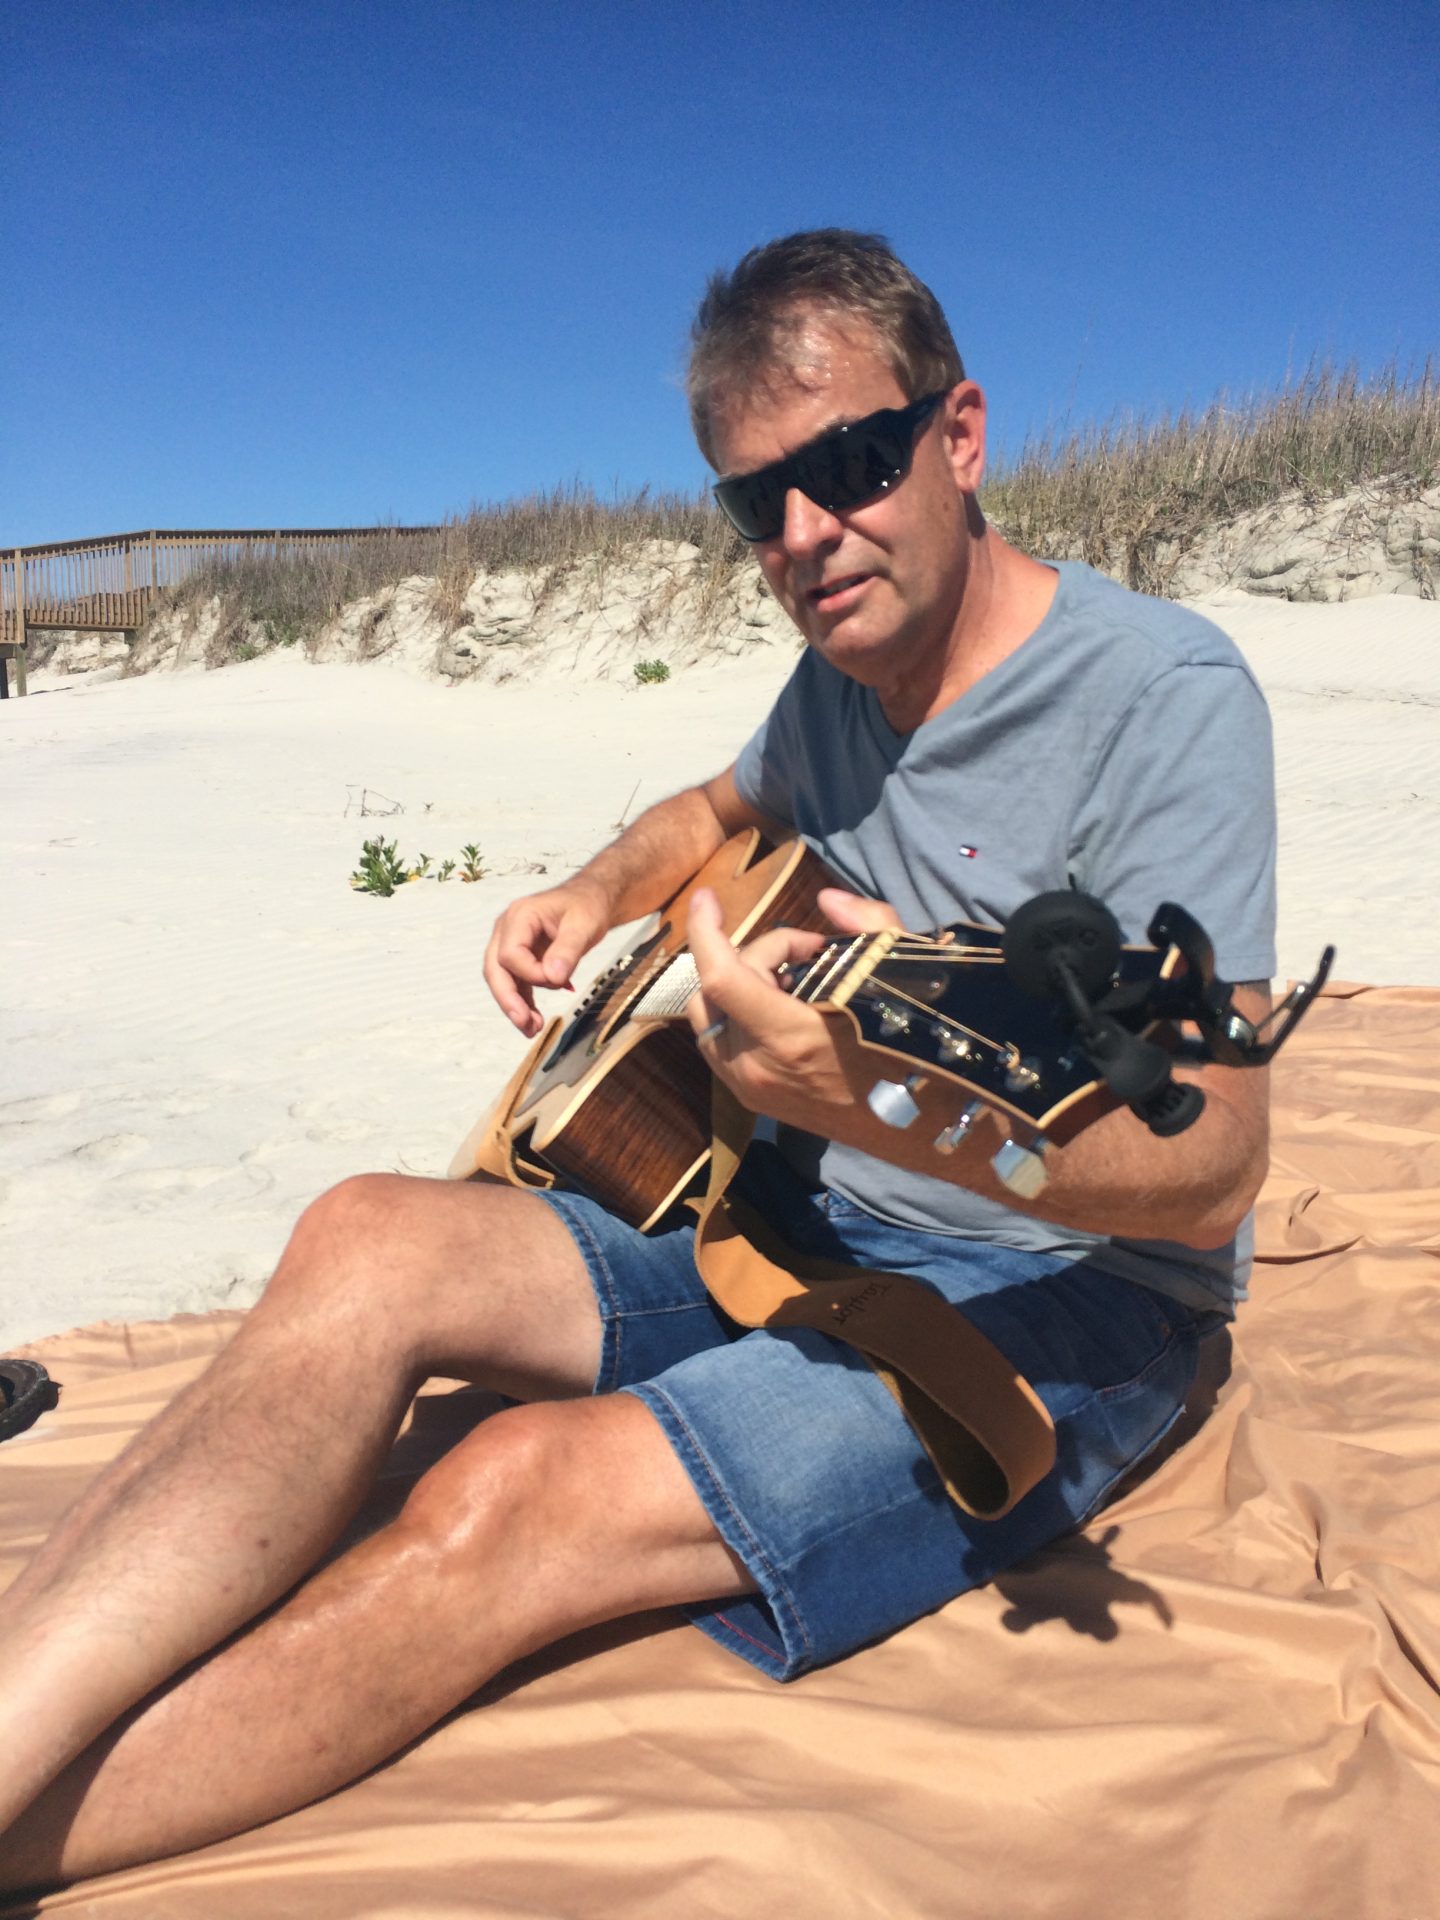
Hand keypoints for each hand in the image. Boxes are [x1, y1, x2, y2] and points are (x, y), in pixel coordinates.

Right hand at [483, 876, 613, 1035]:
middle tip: (525, 1024)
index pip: (510, 954)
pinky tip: (536, 1020)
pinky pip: (516, 983)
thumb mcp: (585, 925)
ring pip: (502, 980)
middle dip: (508, 999)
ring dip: (515, 1006)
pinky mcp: (520, 958)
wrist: (591, 899)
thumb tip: (552, 978)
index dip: (531, 974)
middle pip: (495, 969)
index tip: (558, 981)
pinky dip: (525, 1002)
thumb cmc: (587, 905)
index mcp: (519, 916)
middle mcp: (507, 929)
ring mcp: (511, 943)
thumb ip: (568, 950)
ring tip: (532, 1030)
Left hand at [683, 885, 902, 1131]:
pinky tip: (782, 1007)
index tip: (706, 897)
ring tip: (794, 980)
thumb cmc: (916, 1052)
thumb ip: (867, 925)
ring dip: (739, 984)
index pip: (720, 977)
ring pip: (708, 1016)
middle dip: (756, 954)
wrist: (921, 1128)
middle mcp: (757, 1068)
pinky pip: (718, 1043)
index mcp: (791, 1038)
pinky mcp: (751, 1100)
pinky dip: (736, 1013)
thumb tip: (827, 901)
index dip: (705, 930)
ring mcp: (749, 1089)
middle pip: (717, 986)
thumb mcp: (903, 974)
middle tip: (811, 952)